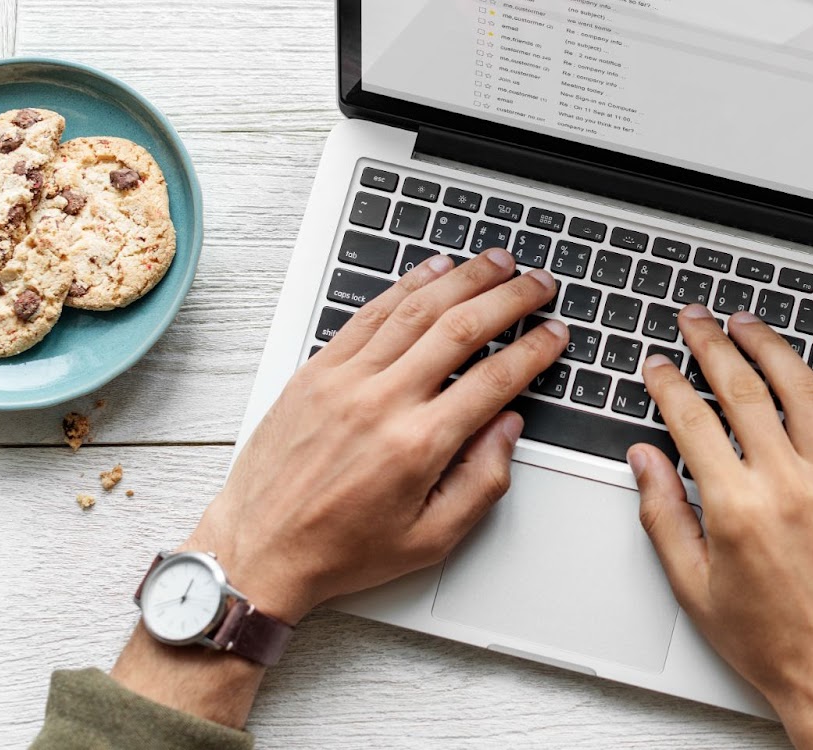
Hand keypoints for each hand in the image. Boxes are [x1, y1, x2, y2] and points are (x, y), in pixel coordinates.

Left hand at [112, 247, 565, 728]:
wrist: (257, 550)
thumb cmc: (341, 550)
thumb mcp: (430, 540)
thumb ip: (481, 483)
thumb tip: (508, 428)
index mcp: (417, 446)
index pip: (493, 380)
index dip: (533, 351)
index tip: (554, 335)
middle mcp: (382, 402)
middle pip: (461, 329)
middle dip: (509, 299)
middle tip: (539, 284)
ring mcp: (345, 380)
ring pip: (416, 308)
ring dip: (464, 278)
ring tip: (498, 262)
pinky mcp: (316, 370)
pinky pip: (369, 313)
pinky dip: (406, 285)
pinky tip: (434, 269)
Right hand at [628, 305, 812, 748]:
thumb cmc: (771, 640)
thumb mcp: (693, 587)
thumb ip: (663, 515)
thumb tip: (643, 459)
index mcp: (737, 508)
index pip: (691, 420)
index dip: (668, 383)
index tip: (657, 366)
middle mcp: (787, 484)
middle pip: (742, 387)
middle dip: (710, 344)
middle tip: (694, 321)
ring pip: (800, 387)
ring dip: (770, 345)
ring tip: (747, 323)